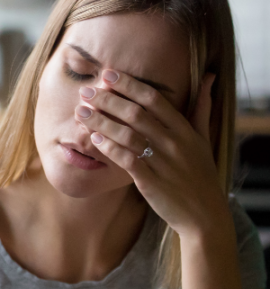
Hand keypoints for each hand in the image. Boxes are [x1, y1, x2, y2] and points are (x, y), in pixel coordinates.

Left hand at [74, 68, 228, 238]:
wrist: (204, 214)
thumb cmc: (200, 174)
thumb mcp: (204, 139)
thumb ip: (200, 108)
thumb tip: (208, 78)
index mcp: (185, 129)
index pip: (154, 99)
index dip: (129, 85)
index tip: (108, 74)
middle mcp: (174, 143)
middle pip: (136, 114)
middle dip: (108, 100)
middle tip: (85, 92)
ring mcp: (162, 162)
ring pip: (128, 135)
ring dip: (102, 121)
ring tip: (81, 112)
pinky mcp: (151, 182)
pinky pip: (127, 161)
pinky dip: (110, 148)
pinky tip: (93, 139)